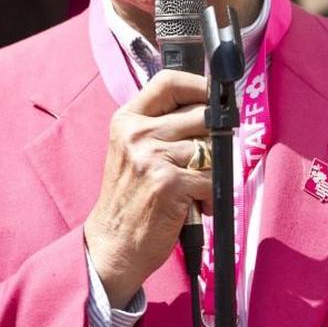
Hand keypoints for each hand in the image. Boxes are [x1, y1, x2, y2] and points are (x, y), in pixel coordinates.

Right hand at [84, 69, 212, 306]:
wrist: (113, 245)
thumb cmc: (131, 197)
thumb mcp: (133, 151)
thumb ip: (162, 125)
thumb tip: (210, 105)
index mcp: (128, 120)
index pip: (169, 82)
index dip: (198, 85)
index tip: (215, 98)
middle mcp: (138, 134)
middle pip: (202, 115)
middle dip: (214, 140)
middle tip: (204, 162)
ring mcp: (153, 157)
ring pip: (212, 149)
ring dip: (213, 173)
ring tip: (194, 189)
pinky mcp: (170, 183)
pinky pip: (213, 178)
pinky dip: (211, 196)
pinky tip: (195, 206)